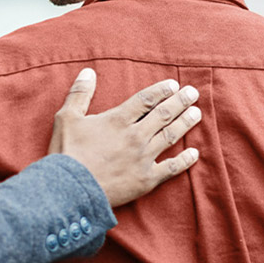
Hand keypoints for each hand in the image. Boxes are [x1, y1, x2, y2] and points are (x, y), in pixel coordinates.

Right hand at [48, 68, 199, 207]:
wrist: (71, 189)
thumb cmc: (68, 152)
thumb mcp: (66, 117)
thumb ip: (79, 93)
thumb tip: (89, 72)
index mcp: (118, 120)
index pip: (145, 100)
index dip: (160, 90)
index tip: (173, 85)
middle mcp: (135, 136)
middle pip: (162, 115)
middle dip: (179, 102)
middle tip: (192, 93)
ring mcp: (144, 158)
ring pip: (170, 136)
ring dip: (185, 123)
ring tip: (197, 113)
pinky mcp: (147, 179)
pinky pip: (171, 168)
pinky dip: (184, 160)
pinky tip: (194, 153)